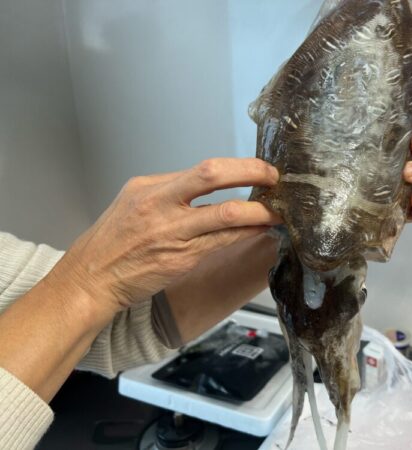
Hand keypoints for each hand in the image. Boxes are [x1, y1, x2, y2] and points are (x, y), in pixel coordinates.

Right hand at [56, 158, 280, 312]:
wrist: (91, 280)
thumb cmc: (111, 244)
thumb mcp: (132, 203)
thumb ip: (168, 193)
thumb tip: (207, 188)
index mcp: (149, 187)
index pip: (203, 169)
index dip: (238, 168)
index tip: (259, 169)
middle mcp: (160, 204)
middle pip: (212, 175)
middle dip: (250, 172)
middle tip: (274, 177)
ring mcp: (172, 232)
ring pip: (225, 213)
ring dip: (258, 212)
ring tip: (278, 211)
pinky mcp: (181, 258)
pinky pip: (222, 242)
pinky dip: (245, 234)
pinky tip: (260, 232)